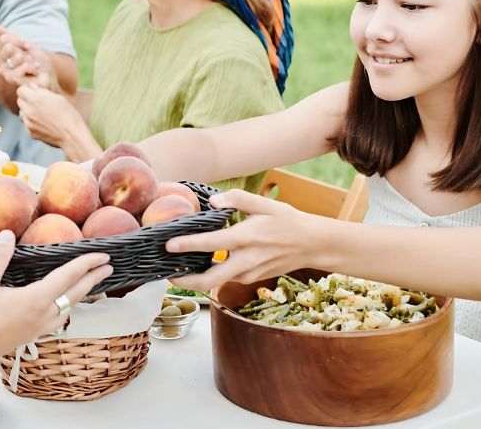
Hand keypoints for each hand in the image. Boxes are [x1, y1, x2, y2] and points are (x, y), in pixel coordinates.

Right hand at [0, 27, 56, 90]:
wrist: (49, 76)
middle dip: (24, 50)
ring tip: (35, 64)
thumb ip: (13, 38)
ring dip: (28, 60)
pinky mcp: (13, 82)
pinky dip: (31, 68)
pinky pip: (20, 69)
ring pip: (14, 59)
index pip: (5, 39)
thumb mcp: (28, 46)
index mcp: (3, 55)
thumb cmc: (38, 62)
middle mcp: (1, 65)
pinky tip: (35, 71)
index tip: (28, 46)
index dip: (20, 41)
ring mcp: (6, 74)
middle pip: (8, 47)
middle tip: (32, 58)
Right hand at [0, 231, 111, 370]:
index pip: (68, 277)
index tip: (102, 254)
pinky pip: (59, 318)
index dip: (86, 263)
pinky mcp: (31, 336)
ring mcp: (38, 329)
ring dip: (82, 293)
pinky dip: (68, 305)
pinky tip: (61, 304)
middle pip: (76, 294)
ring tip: (89, 282)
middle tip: (108, 266)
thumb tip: (8, 234)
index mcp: (35, 300)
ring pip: (69, 308)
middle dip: (93, 279)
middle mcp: (43, 316)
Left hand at [16, 84, 81, 147]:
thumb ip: (42, 92)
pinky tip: (43, 123)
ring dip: (28, 111)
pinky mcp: (31, 133)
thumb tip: (32, 88)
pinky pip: (26, 124)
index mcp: (35, 99)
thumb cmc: (68, 114)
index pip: (20, 90)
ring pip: (22, 113)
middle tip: (38, 102)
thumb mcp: (58, 98)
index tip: (33, 92)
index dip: (27, 90)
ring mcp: (28, 123)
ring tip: (41, 114)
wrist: (71, 135)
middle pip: (20, 101)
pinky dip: (32, 122)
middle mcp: (28, 110)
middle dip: (27, 100)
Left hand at [165, 190, 324, 291]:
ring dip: (196, 278)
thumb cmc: (288, 221)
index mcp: (246, 238)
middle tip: (166, 275)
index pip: (211, 244)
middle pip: (209, 280)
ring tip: (177, 269)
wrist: (313, 245)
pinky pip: (226, 279)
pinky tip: (200, 264)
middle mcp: (246, 260)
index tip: (168, 245)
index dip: (187, 245)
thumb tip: (213, 201)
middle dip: (185, 281)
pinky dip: (211, 274)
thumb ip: (237, 199)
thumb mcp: (265, 204)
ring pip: (216, 282)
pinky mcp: (251, 279)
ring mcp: (249, 273)